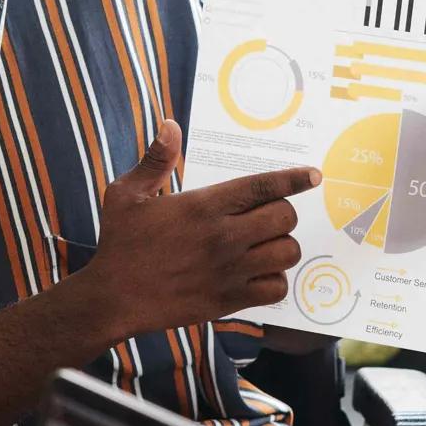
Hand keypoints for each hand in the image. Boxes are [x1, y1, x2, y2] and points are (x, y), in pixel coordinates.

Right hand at [83, 122, 319, 338]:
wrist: (113, 298)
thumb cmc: (120, 243)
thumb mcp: (126, 194)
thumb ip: (155, 160)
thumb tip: (171, 125)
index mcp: (203, 206)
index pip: (262, 186)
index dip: (293, 179)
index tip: (313, 176)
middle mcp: (223, 236)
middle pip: (285, 218)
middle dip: (282, 214)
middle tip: (266, 218)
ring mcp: (230, 270)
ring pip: (287, 252)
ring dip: (282, 246)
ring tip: (264, 245)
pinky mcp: (230, 300)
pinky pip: (276, 288)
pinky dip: (275, 280)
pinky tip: (259, 274)